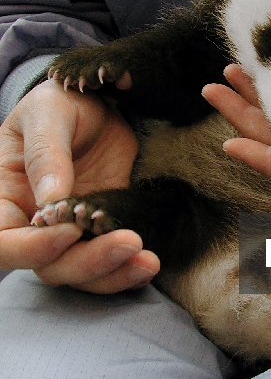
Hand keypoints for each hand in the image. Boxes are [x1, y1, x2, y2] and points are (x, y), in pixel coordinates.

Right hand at [0, 79, 159, 291]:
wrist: (97, 107)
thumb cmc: (60, 105)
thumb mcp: (48, 112)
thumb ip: (45, 152)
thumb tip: (50, 199)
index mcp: (5, 199)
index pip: (3, 242)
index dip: (31, 248)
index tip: (70, 229)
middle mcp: (33, 226)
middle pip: (48, 266)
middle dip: (87, 263)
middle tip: (128, 243)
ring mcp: (71, 233)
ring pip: (81, 273)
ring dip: (113, 273)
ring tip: (146, 261)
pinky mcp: (102, 233)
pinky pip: (110, 265)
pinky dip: (128, 271)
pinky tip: (148, 263)